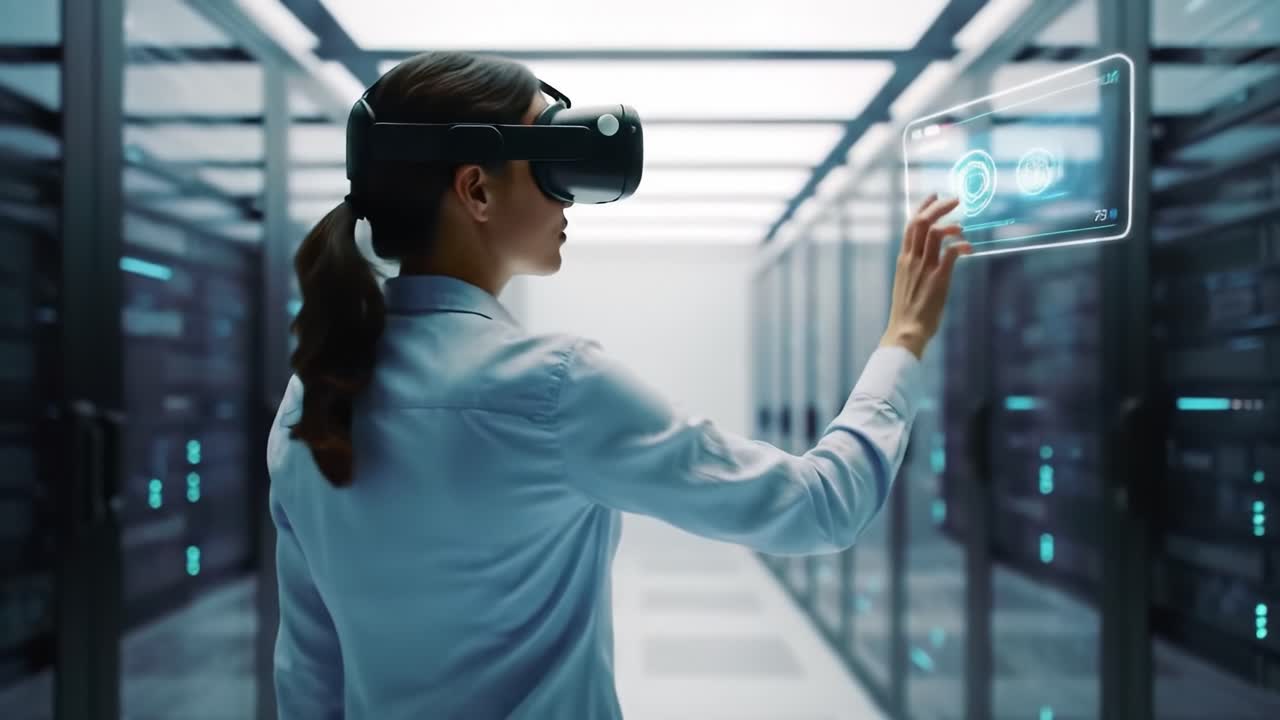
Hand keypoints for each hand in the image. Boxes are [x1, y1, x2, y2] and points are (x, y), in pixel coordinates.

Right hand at [879, 193, 972, 359]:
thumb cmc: (907, 312)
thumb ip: (916, 268)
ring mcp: (924, 268)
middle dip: (938, 206)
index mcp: (903, 259)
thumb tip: (932, 258)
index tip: (934, 195)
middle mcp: (911, 259)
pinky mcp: (938, 279)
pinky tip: (969, 248)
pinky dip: (962, 245)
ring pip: (934, 232)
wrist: (906, 331)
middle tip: (955, 199)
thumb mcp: (907, 283)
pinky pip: (951, 252)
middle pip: (921, 222)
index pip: (909, 225)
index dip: (922, 206)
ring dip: (952, 225)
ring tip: (963, 227)